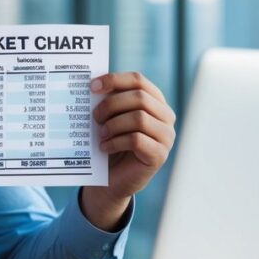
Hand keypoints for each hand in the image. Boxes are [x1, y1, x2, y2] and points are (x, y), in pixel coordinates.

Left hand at [81, 72, 175, 229]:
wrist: (111, 179)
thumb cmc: (111, 143)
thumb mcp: (109, 118)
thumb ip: (108, 100)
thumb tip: (93, 84)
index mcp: (154, 100)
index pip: (138, 80)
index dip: (114, 79)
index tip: (92, 87)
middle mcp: (165, 116)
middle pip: (139, 97)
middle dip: (111, 105)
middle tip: (94, 117)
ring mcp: (166, 136)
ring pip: (139, 118)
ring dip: (113, 125)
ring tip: (100, 134)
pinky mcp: (159, 155)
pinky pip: (137, 140)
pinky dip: (115, 142)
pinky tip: (104, 147)